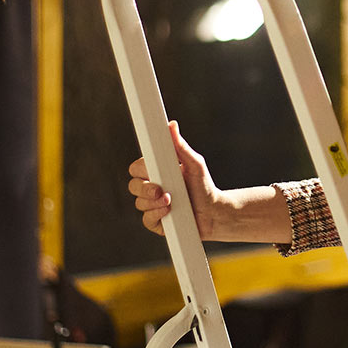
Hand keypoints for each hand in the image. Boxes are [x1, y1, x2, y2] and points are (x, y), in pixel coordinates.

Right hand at [127, 121, 221, 237]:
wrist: (214, 212)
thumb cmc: (203, 186)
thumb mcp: (194, 164)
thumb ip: (181, 146)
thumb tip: (172, 125)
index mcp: (157, 172)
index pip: (136, 168)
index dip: (140, 169)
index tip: (149, 169)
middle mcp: (151, 188)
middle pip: (133, 186)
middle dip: (145, 188)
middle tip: (160, 190)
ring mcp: (152, 206)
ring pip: (139, 203)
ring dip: (154, 202)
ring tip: (171, 201)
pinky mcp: (156, 222)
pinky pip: (146, 219)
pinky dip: (156, 215)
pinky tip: (168, 212)